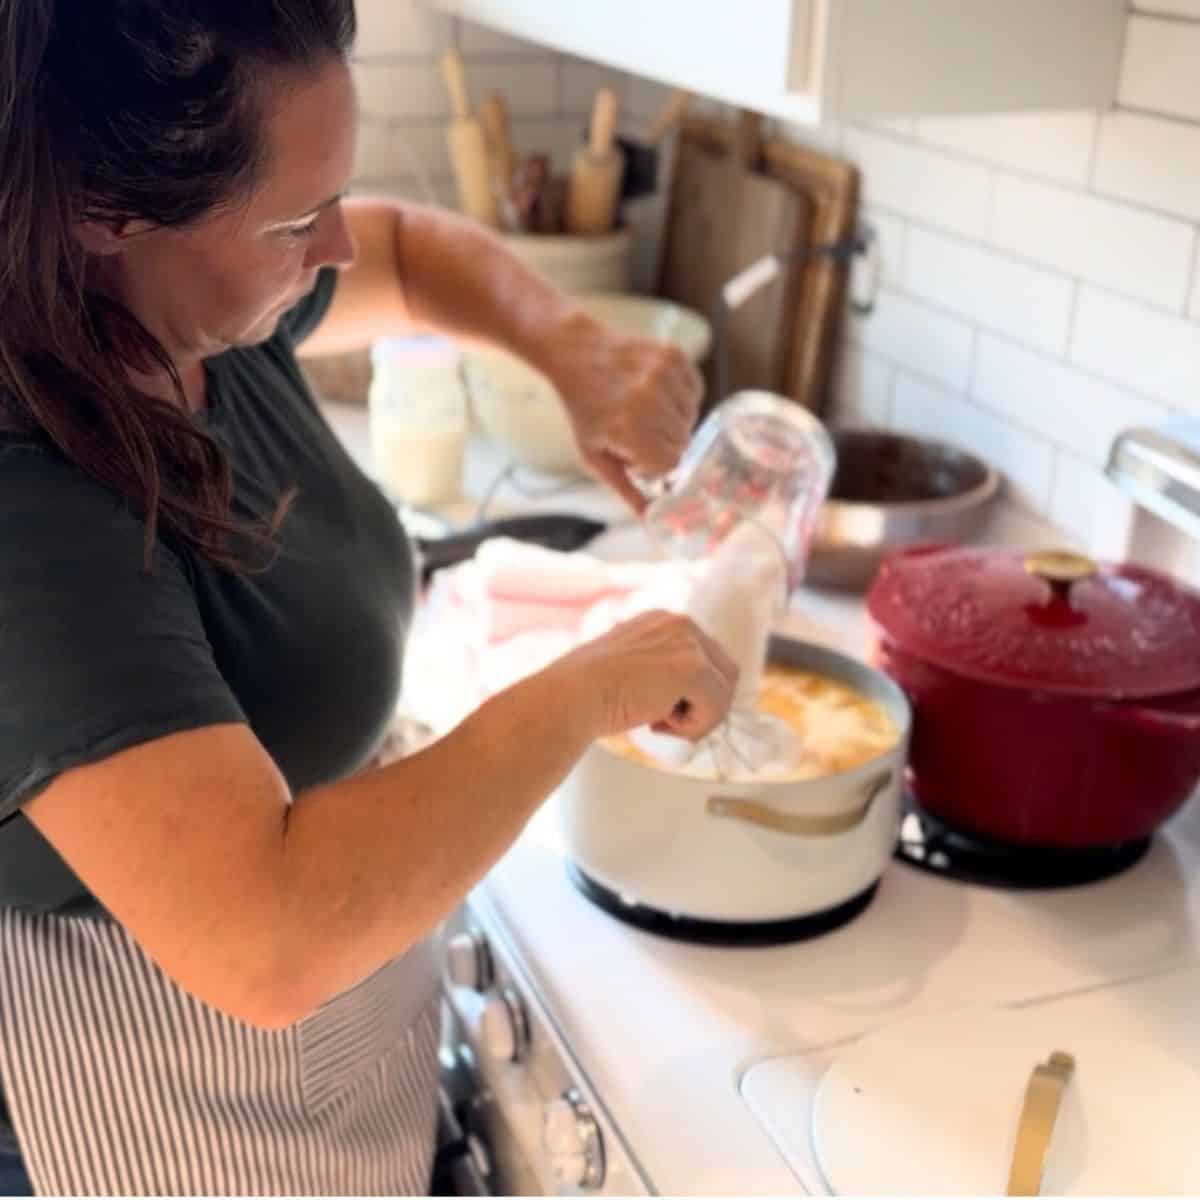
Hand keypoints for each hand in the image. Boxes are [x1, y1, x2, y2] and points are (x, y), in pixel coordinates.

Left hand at [539, 310, 702, 512]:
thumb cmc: (585, 409)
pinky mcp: (674, 355)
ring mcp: (663, 374)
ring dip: (674, 419)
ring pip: (692, 417)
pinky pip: (696, 391)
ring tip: (646, 409)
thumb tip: (649, 520)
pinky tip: (657, 392)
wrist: (578, 354)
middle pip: (683, 442)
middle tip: (639, 429)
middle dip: (664, 442)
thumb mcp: (594, 454)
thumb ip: (624, 488)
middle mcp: (649, 400)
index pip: (670, 463)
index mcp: (629, 429)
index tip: (637, 453)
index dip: (656, 463)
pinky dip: (682, 396)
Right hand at [550, 610, 737, 740]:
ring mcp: (687, 643)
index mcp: (662, 621)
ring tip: (658, 724)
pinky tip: (658, 724)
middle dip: (705, 705)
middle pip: (726, 672)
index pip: (705, 658)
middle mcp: (679, 623)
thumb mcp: (630, 670)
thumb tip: (687, 700)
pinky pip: (717, 707)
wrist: (570, 697)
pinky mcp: (691, 667)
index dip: (694, 693)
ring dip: (698, 718)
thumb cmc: (588, 693)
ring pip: (723, 692)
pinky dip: (694, 727)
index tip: (662, 711)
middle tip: (668, 724)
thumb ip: (659, 672)